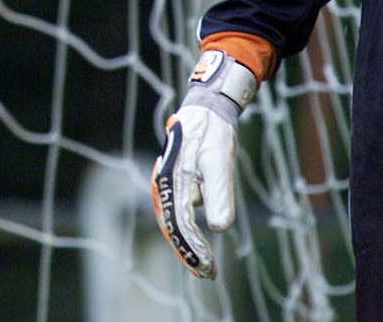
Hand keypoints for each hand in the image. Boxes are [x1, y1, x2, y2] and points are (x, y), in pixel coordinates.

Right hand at [151, 48, 257, 277]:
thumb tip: (218, 228)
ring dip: (187, 244)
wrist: (206, 109)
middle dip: (188, 252)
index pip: (178, 224)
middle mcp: (163, 184)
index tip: (207, 267)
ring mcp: (167, 184)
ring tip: (203, 266)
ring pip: (173, 222)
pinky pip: (177, 213)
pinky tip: (197, 243)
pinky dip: (186, 231)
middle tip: (206, 274)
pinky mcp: (176, 184)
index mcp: (170, 180)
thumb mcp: (219, 162)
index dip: (192, 249)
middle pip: (172, 227)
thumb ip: (218, 194)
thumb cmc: (212, 133)